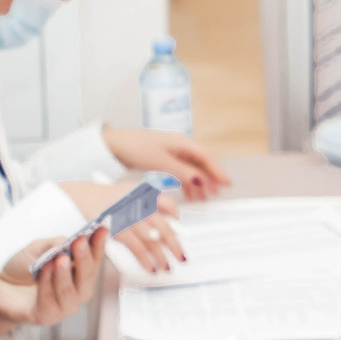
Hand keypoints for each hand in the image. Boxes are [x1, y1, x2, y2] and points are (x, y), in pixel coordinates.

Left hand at [0, 226, 105, 335]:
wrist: (0, 288)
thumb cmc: (22, 268)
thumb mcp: (37, 248)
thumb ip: (55, 244)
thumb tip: (70, 239)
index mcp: (78, 273)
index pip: (94, 260)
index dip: (99, 245)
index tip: (102, 229)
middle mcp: (76, 291)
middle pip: (87, 277)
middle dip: (85, 259)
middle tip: (80, 242)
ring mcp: (63, 306)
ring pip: (72, 293)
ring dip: (66, 275)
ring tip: (60, 259)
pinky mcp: (46, 316)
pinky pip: (50, 302)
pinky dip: (47, 285)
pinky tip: (43, 271)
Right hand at [62, 180, 183, 272]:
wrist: (73, 199)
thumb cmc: (97, 200)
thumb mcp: (123, 194)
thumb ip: (142, 205)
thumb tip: (163, 222)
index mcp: (141, 192)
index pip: (166, 203)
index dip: (175, 217)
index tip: (179, 227)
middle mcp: (138, 202)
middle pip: (163, 226)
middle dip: (175, 244)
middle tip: (181, 256)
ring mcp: (128, 215)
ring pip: (152, 239)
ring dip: (162, 256)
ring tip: (167, 266)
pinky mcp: (117, 228)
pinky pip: (137, 247)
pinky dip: (146, 259)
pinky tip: (151, 267)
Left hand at [100, 128, 230, 199]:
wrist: (114, 145)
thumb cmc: (135, 147)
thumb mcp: (161, 162)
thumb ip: (182, 171)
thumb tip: (200, 180)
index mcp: (181, 142)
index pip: (206, 156)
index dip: (218, 170)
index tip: (226, 183)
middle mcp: (180, 145)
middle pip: (202, 162)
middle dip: (210, 178)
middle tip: (217, 193)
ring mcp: (173, 152)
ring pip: (193, 168)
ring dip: (199, 183)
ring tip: (203, 198)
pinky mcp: (166, 159)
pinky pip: (183, 171)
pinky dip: (188, 183)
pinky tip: (189, 194)